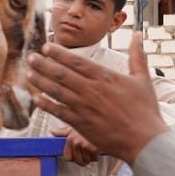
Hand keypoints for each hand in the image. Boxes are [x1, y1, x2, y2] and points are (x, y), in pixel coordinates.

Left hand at [27, 33, 167, 163]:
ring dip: (41, 81)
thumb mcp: (143, 79)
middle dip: (44, 64)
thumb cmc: (145, 110)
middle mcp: (92, 90)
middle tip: (31, 57)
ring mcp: (84, 107)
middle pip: (62, 74)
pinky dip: (45, 104)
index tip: (46, 47)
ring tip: (29, 73)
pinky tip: (36, 98)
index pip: (76, 61)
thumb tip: (139, 34)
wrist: (145, 141)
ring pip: (57, 91)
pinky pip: (58, 111)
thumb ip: (137, 56)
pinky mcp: (80, 124)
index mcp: (105, 77)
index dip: (59, 53)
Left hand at [55, 127, 99, 165]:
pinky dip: (96, 156)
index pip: (67, 157)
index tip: (75, 157)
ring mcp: (84, 146)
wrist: (100, 122)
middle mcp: (76, 143)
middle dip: (83, 160)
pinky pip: (94, 158)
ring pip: (86, 160)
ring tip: (91, 151)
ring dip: (90, 158)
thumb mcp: (73, 127)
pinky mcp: (94, 148)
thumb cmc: (87, 124)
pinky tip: (96, 150)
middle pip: (77, 160)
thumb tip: (53, 131)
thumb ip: (62, 132)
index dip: (72, 159)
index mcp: (70, 139)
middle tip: (85, 155)